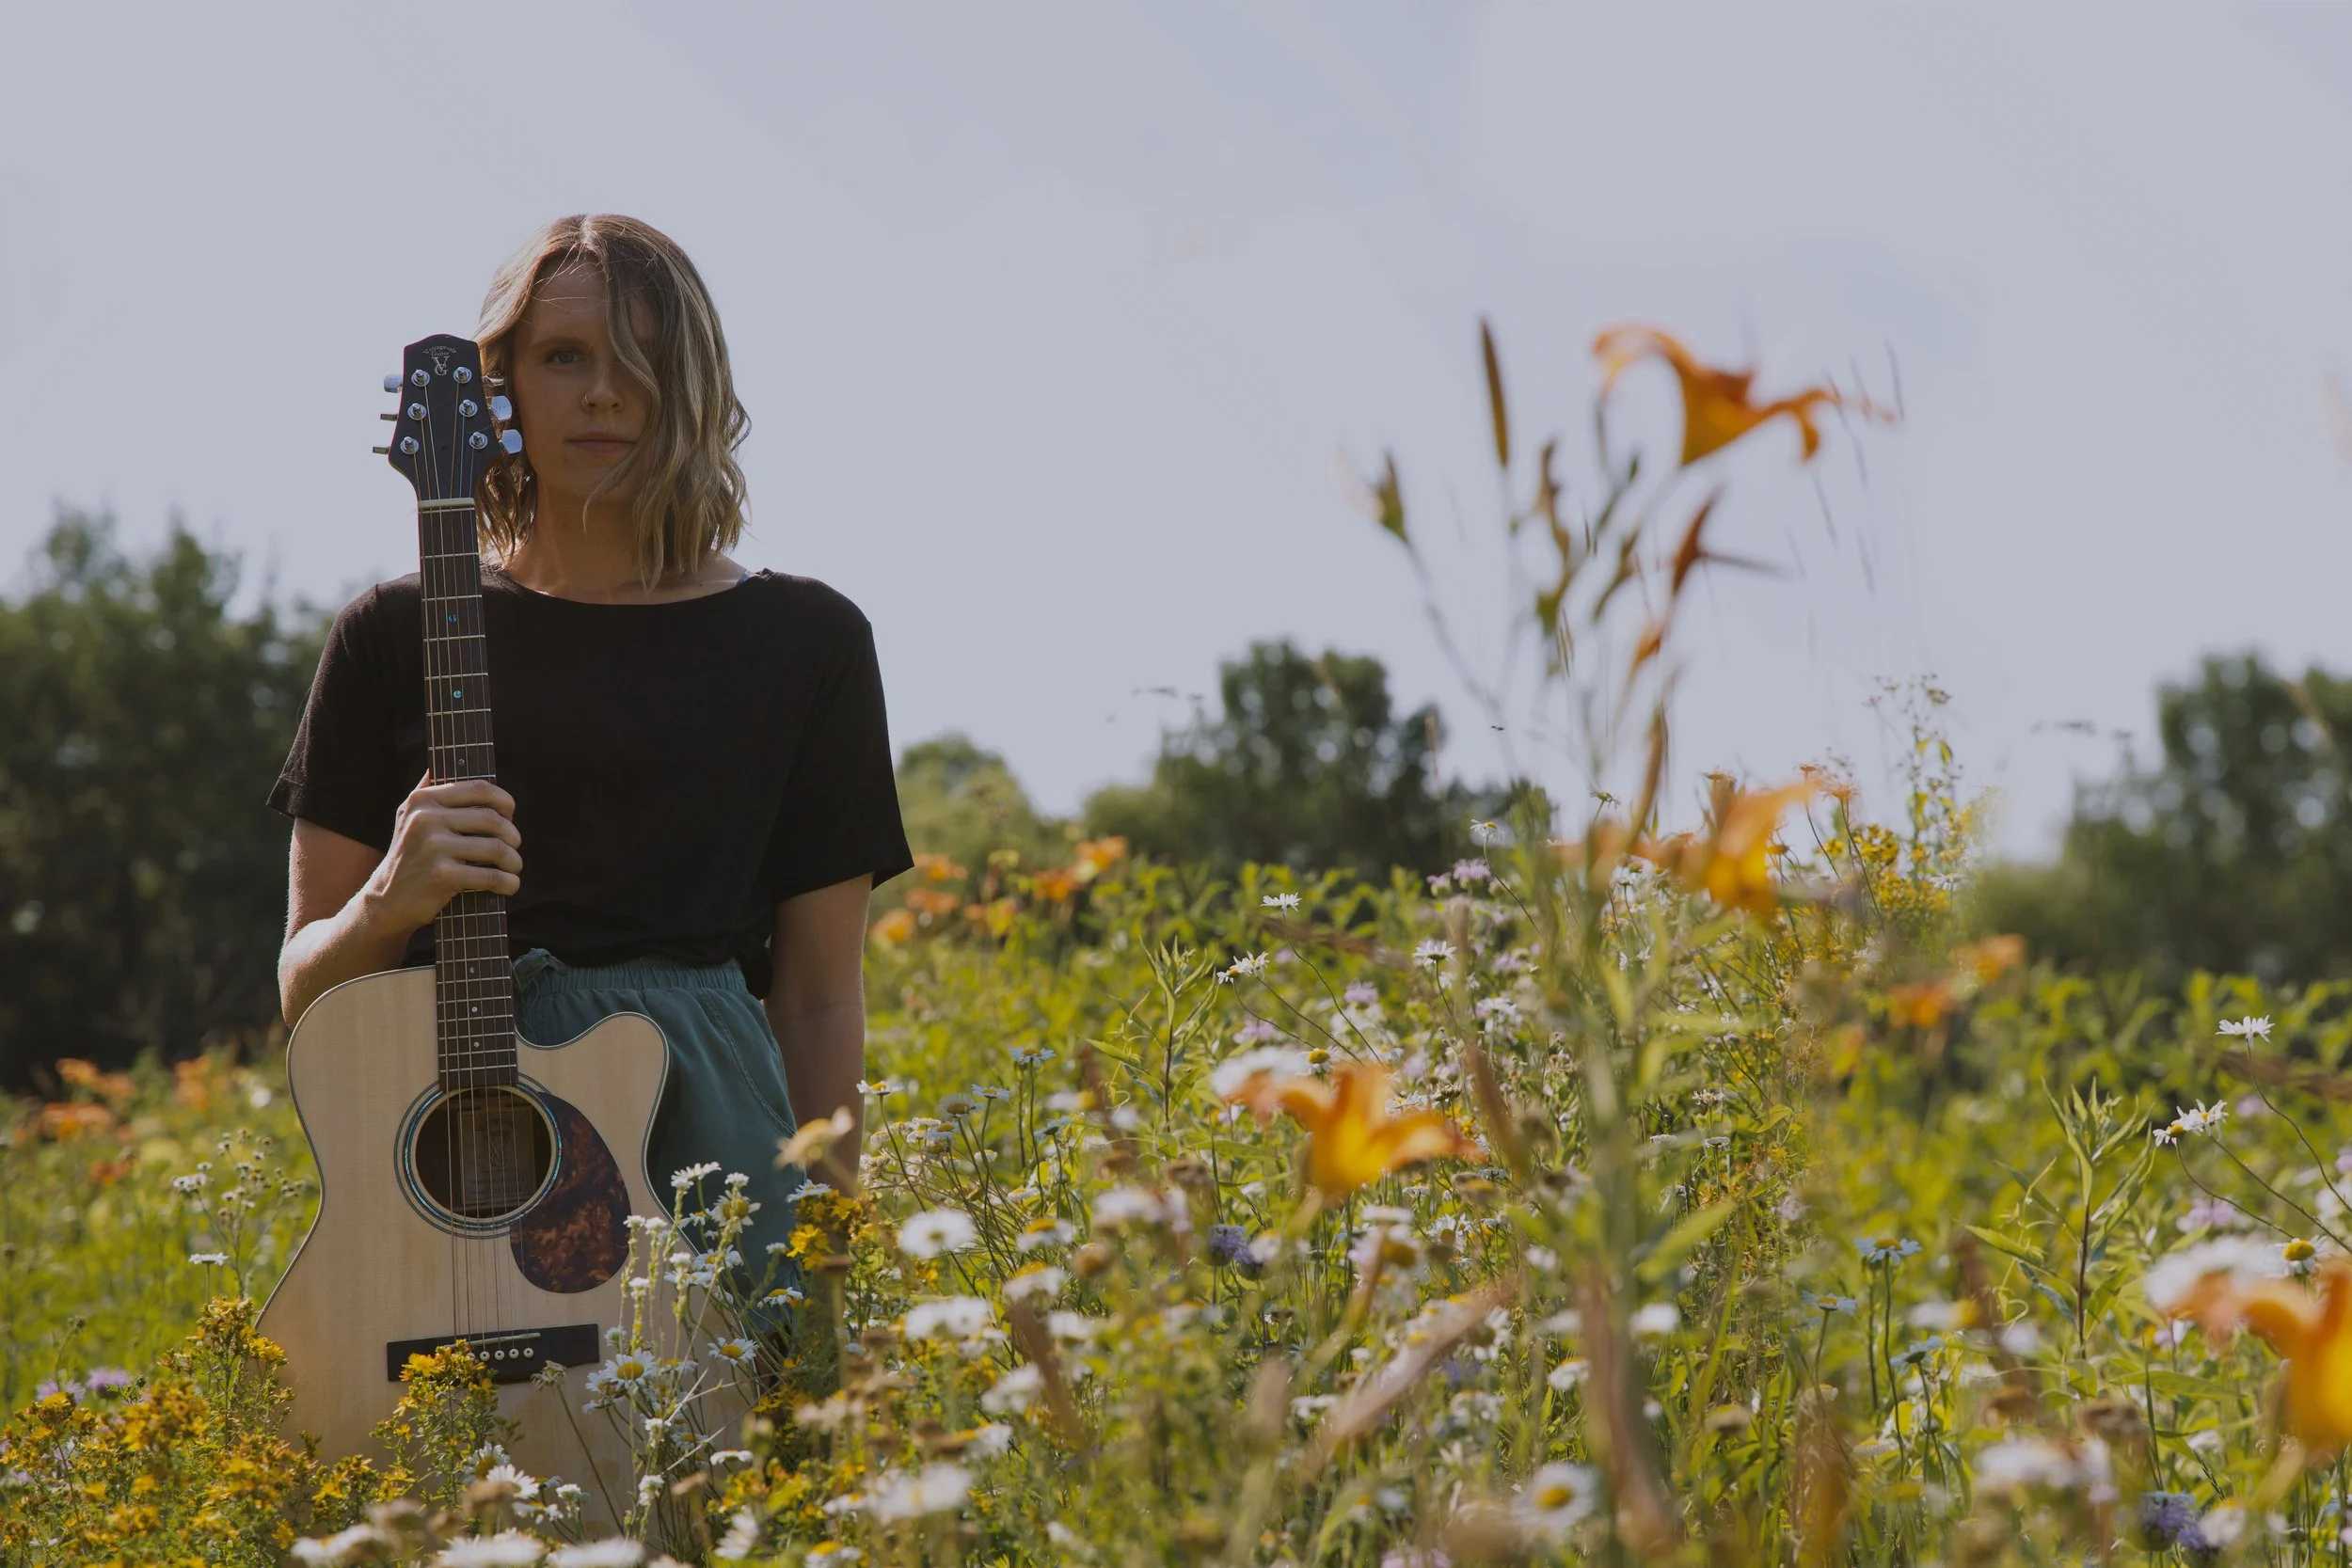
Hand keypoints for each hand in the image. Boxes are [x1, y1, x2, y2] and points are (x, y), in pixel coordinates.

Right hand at [361, 775, 521, 935]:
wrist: (386, 901)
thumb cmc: (407, 856)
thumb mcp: (407, 818)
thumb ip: (425, 791)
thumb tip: (436, 766)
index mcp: (422, 800)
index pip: (480, 788)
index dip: (505, 801)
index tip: (510, 816)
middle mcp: (426, 819)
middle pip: (492, 819)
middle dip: (513, 835)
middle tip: (514, 847)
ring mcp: (433, 847)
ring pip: (496, 847)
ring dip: (513, 861)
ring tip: (513, 867)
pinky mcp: (442, 875)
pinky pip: (491, 875)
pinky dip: (508, 882)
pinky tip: (509, 885)